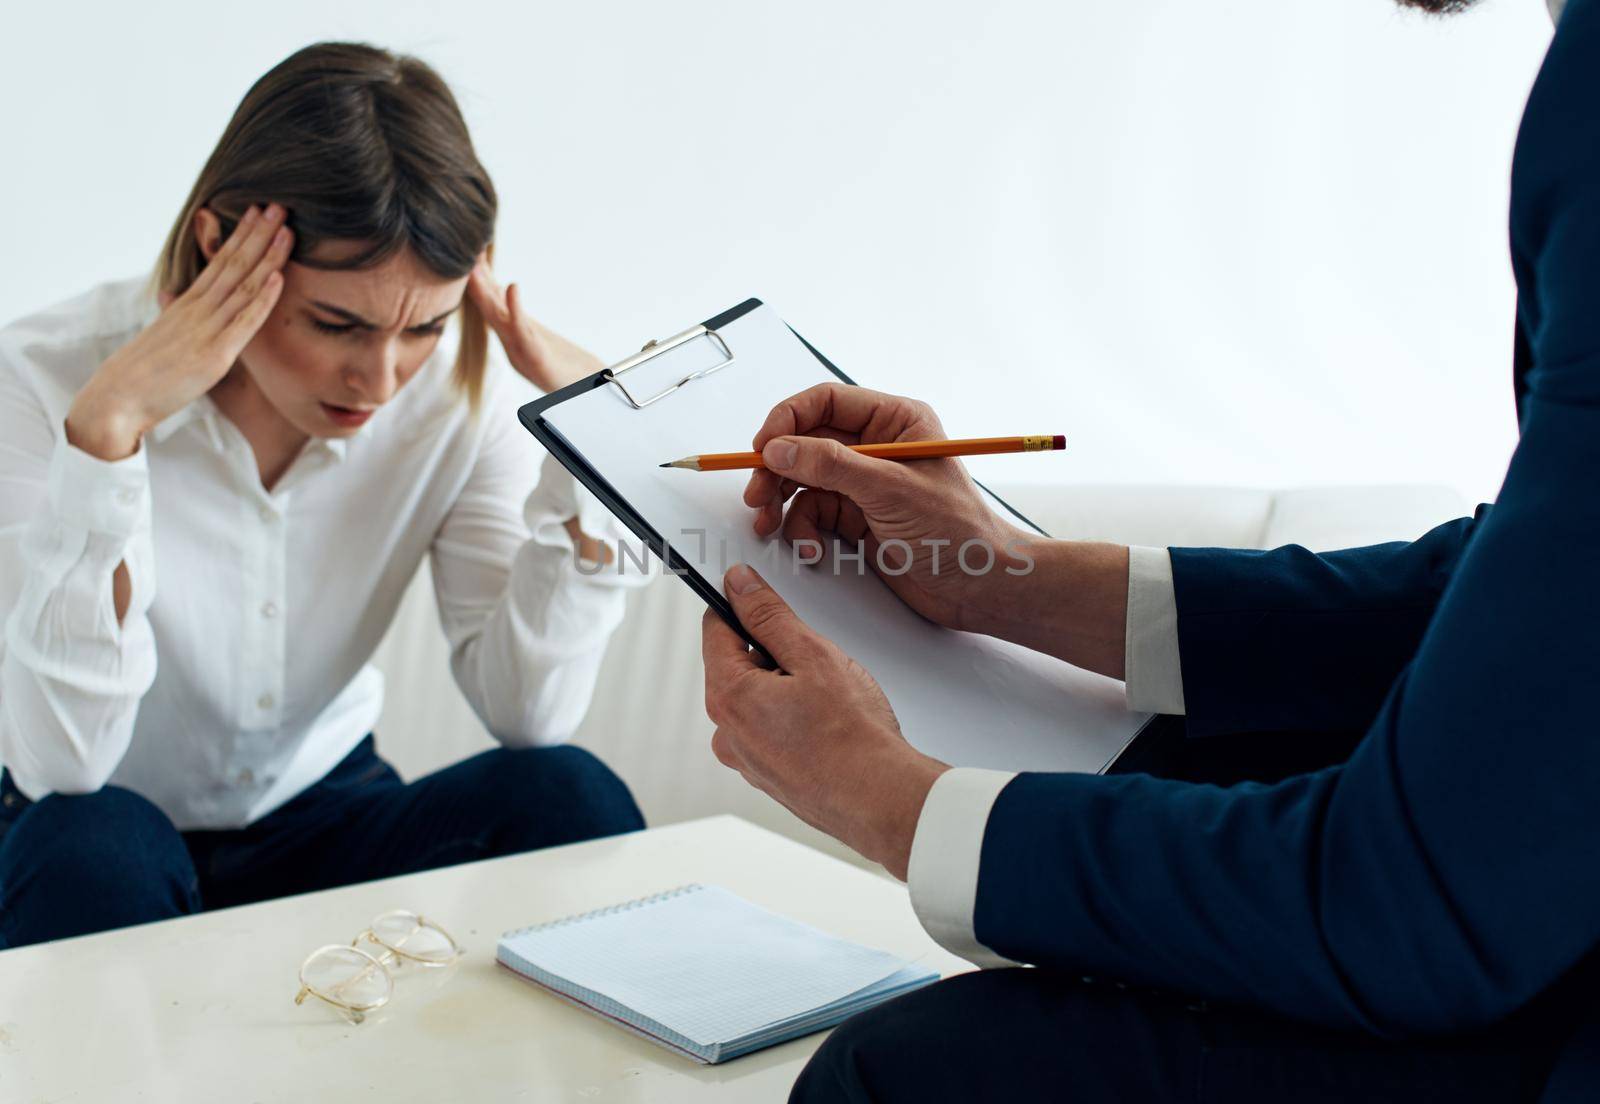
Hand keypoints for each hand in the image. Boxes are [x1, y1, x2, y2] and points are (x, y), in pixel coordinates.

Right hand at [67, 204, 292, 460]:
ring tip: (286, 229)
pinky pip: (243, 321)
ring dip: (267, 256)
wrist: (117, 399)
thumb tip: (171, 297)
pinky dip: (263, 298)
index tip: (258, 212)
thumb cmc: (140, 373)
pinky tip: (278, 276)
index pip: (220, 262)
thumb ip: (173, 315)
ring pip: (243, 286)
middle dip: (258, 234)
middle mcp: (198, 310)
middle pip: (233, 264)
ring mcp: (207, 329)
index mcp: (187, 305)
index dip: (242, 237)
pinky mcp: (215, 354)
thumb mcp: (162, 336)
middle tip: (279, 205)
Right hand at [467, 254, 601, 392]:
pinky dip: (516, 308)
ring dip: (485, 292)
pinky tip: (513, 287)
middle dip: (474, 280)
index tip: (468, 250)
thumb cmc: (563, 364)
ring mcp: (521, 350)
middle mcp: (511, 341)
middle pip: (487, 306)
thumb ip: (518, 314)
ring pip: (497, 317)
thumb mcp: (535, 334)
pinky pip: (523, 330)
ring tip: (475, 268)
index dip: (478, 277)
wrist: (585, 387)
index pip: (490, 301)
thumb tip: (505, 290)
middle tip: (461, 252)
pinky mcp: (536, 359)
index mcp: (511, 333)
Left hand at [701, 563, 949, 879]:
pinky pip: (770, 730)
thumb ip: (770, 616)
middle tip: (815, 661)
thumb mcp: (812, 655)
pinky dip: (792, 720)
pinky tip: (826, 725)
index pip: (715, 630)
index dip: (739, 605)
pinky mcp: (767, 777)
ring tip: (828, 699)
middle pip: (737, 666)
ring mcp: (746, 760)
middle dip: (772, 653)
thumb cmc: (852, 736)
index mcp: (728, 697)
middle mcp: (727, 733)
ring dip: (784, 688)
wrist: (880, 798)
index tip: (758, 595)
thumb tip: (740, 587)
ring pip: (757, 700)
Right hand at [744, 383, 1036, 635]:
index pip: (826, 403)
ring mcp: (864, 484)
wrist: (979, 587)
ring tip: (770, 525)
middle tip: (757, 494)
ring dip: (782, 503)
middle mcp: (877, 447)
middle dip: (777, 469)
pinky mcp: (857, 518)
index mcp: (896, 422)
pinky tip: (813, 548)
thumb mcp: (890, 491)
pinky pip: (812, 514)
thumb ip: (831, 466)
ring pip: (802, 481)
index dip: (788, 420)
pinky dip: (803, 531)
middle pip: (806, 443)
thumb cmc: (957, 532)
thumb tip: (779, 448)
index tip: (762, 447)